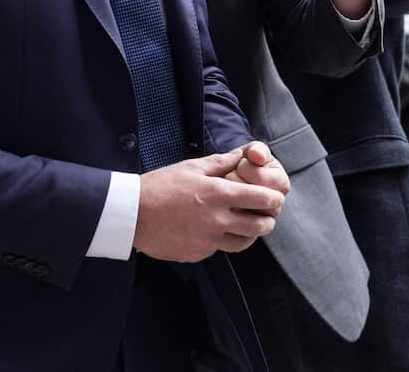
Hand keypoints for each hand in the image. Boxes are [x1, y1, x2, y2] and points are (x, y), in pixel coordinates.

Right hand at [133, 148, 284, 262]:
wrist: (132, 214)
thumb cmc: (161, 185)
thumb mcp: (192, 167)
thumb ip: (222, 162)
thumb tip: (243, 153)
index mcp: (219, 195)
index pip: (261, 199)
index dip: (274, 198)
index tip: (276, 197)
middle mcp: (217, 221)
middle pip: (259, 227)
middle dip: (268, 220)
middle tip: (266, 215)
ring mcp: (207, 241)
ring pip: (243, 243)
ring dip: (250, 235)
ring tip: (246, 226)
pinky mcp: (197, 254)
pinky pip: (218, 249)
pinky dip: (222, 241)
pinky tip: (214, 230)